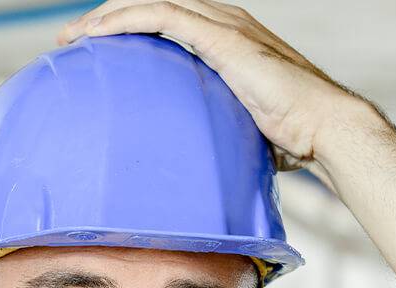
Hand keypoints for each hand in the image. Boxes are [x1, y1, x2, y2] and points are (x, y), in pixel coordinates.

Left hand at [57, 1, 361, 170]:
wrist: (324, 128)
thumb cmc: (291, 136)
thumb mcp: (238, 126)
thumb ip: (212, 128)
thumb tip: (187, 163)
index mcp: (226, 37)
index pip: (166, 19)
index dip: (126, 27)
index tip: (92, 50)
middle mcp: (223, 21)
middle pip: (151, 4)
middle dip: (106, 17)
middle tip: (71, 41)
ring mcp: (223, 25)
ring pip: (150, 3)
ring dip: (106, 17)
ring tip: (72, 37)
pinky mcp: (222, 37)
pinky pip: (161, 17)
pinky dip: (125, 21)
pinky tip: (97, 34)